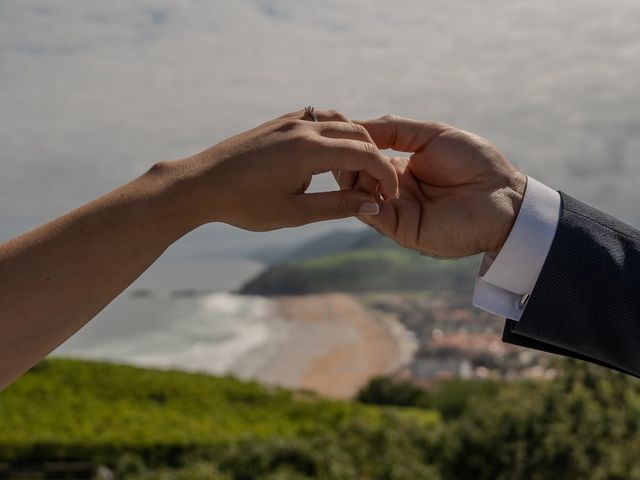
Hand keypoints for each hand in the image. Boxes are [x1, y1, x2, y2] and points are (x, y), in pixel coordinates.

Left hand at [157, 110, 397, 231]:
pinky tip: (332, 154)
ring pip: (341, 122)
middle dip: (375, 160)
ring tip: (358, 173)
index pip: (365, 155)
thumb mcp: (294, 213)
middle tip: (377, 188)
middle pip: (358, 134)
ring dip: (357, 144)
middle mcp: (304, 127)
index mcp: (310, 150)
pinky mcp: (280, 121)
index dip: (385, 176)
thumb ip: (338, 207)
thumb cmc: (244, 204)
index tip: (389, 196)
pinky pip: (320, 118)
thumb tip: (373, 204)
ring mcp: (291, 120)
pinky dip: (337, 133)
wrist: (200, 184)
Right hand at [336, 115, 525, 257]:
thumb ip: (393, 129)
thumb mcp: (431, 134)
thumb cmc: (475, 163)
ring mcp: (396, 212)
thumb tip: (353, 123)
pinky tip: (378, 184)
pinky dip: (365, 198)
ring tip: (371, 167)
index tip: (340, 129)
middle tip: (353, 151)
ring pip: (356, 195)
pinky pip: (371, 215)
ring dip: (357, 177)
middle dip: (348, 161)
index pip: (360, 159)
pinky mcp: (401, 230)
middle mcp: (393, 191)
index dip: (349, 145)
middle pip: (352, 177)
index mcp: (399, 169)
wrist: (503, 196)